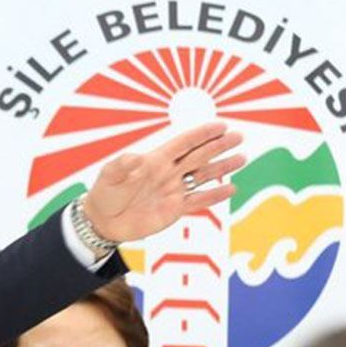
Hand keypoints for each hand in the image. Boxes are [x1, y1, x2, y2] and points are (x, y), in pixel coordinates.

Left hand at [82, 121, 245, 242]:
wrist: (104, 221)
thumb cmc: (105, 193)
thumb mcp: (109, 176)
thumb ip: (122, 166)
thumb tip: (135, 158)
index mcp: (155, 160)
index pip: (183, 144)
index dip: (201, 134)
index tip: (221, 125)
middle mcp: (168, 173)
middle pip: (198, 156)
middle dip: (218, 146)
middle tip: (238, 136)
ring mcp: (173, 190)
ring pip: (203, 176)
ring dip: (222, 167)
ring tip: (241, 158)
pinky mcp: (175, 209)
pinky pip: (199, 201)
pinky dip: (214, 196)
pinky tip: (231, 188)